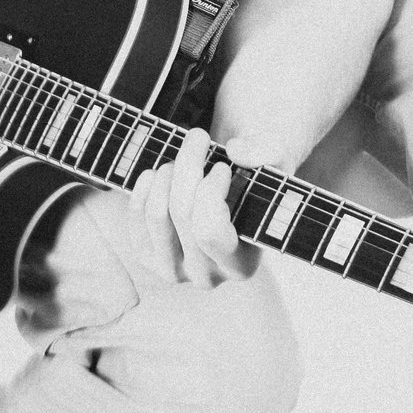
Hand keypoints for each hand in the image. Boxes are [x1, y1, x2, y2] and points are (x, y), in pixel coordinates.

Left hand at [127, 126, 261, 289]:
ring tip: (179, 160)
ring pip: (158, 216)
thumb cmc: (254, 183)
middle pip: (183, 215)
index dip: (210, 192)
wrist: (230, 198)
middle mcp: (206, 276)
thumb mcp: (276, 165)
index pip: (210, 231)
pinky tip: (156, 173)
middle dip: (188, 167)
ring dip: (166, 176)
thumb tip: (237, 150)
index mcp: (242, 266)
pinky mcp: (148, 258)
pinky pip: (136, 220)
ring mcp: (173, 270)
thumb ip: (269, 153)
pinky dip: (143, 190)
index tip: (222, 166)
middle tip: (198, 136)